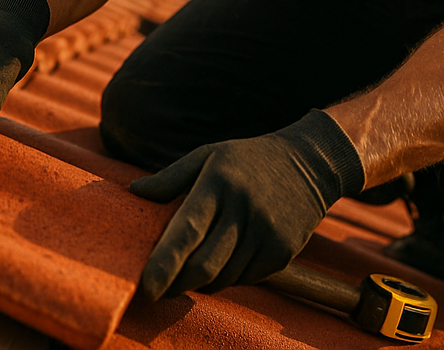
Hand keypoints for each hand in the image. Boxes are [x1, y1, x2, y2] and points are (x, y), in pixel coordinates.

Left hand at [129, 109, 363, 299]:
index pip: (186, 230)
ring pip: (223, 278)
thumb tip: (135, 191)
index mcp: (218, 182)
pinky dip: (227, 279)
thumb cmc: (248, 160)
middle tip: (158, 289)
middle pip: (203, 266)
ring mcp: (266, 232)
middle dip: (176, 284)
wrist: (309, 163)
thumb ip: (172, 176)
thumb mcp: (209, 155)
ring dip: (201, 283)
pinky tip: (223, 263)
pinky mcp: (282, 252)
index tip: (144, 287)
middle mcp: (243, 208)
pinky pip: (246, 279)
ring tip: (189, 273)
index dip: (163, 264)